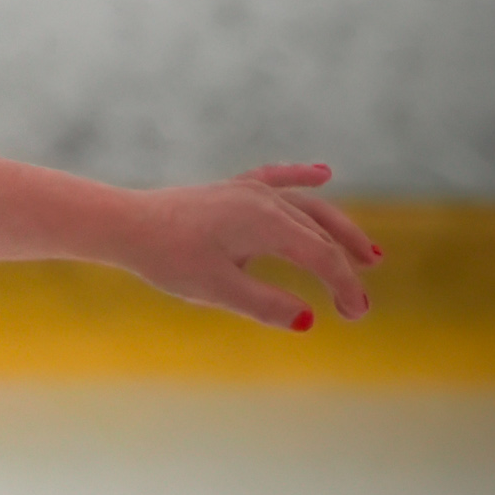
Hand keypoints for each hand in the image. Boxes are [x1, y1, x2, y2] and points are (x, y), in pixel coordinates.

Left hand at [115, 161, 378, 330]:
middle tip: (364, 299)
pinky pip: (276, 179)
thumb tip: (309, 321)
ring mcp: (249, 190)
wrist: (127, 225)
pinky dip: (300, 177)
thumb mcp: (217, 289)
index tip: (355, 316)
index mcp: (267, 224)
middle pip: (322, 232)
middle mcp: (265, 200)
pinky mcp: (233, 190)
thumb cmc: (168, 258)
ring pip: (307, 208)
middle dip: (347, 265)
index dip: (344, 287)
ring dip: (339, 229)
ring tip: (367, 253)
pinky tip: (324, 173)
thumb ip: (264, 304)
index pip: (321, 258)